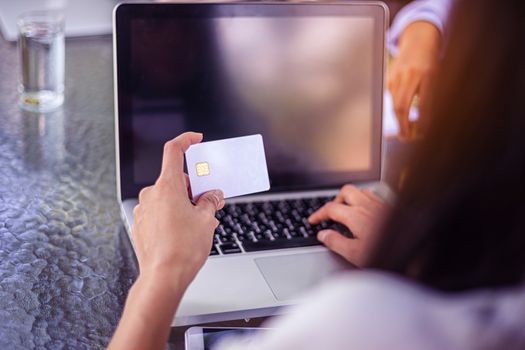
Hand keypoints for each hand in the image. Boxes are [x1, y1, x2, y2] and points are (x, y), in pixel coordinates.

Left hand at [132, 132, 223, 289]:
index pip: (173, 151)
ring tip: (197, 224)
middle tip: (208, 203)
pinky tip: (183, 232)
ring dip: (183, 203)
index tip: (195, 139)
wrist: (164, 276)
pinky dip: (172, 215)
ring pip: (168, 197)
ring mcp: (144, 210)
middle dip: (193, 188)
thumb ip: (210, 201)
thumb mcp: (206, 220)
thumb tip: (213, 195)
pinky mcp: (141, 224)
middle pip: (176, 179)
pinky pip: (159, 211)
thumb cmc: (183, 249)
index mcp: (167, 187)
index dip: (185, 140)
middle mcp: (151, 195)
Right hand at [308, 185, 388, 266]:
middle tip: (330, 214)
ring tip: (346, 211)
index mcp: (356, 216)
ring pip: (360, 191)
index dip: (318, 214)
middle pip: (345, 192)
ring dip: (350, 199)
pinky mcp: (391, 208)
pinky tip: (366, 213)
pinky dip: (364, 201)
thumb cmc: (388, 254)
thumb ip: (336, 242)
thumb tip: (323, 235)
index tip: (313, 220)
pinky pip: (374, 196)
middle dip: (334, 200)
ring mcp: (381, 205)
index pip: (331, 208)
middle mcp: (368, 206)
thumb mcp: (355, 254)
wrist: (416, 252)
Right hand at [388, 21, 440, 138]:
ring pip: (394, 104)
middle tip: (406, 138)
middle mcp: (411, 75)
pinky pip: (390, 98)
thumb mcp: (436, 77)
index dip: (423, 122)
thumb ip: (429, 96)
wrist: (419, 40)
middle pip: (402, 106)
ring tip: (404, 131)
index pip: (424, 104)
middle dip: (403, 126)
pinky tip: (399, 117)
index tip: (422, 134)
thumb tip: (422, 121)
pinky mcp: (388, 77)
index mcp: (428, 74)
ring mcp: (397, 75)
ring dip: (398, 120)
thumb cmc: (430, 61)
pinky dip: (394, 110)